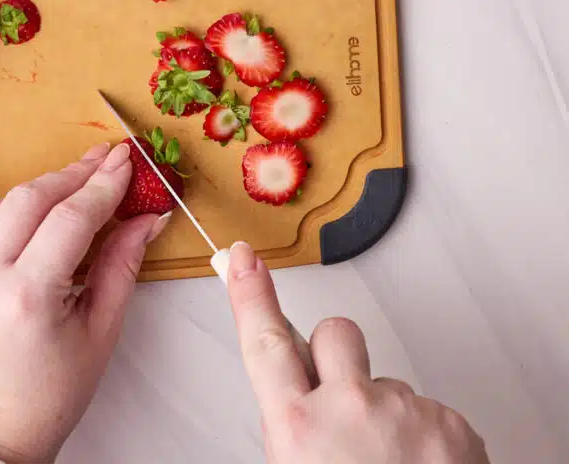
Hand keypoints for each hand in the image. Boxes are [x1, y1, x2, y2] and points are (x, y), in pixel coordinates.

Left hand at [0, 142, 169, 463]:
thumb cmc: (44, 400)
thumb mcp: (98, 335)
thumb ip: (122, 267)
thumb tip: (144, 219)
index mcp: (28, 296)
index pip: (72, 216)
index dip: (104, 184)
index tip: (125, 162)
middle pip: (31, 196)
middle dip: (72, 173)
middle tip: (103, 161)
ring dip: (38, 190)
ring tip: (72, 188)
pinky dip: (7, 215)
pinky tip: (31, 218)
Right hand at [227, 242, 489, 463]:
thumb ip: (293, 431)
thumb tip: (296, 404)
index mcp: (299, 429)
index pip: (264, 342)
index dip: (250, 294)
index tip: (243, 258)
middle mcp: (351, 407)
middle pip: (335, 334)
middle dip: (335, 358)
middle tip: (343, 407)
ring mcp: (406, 411)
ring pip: (388, 383)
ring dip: (386, 414)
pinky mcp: (454, 424)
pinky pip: (429, 411)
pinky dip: (426, 439)